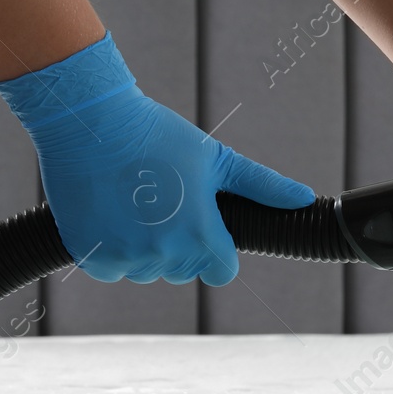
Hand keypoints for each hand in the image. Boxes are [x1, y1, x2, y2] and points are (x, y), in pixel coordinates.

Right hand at [0, 32, 314, 285]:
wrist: (88, 121)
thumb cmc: (157, 136)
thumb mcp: (217, 159)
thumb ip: (263, 186)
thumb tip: (304, 197)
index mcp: (202, 235)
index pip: (221, 272)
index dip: (216, 252)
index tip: (204, 229)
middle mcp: (165, 253)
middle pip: (184, 271)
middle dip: (180, 247)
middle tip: (164, 205)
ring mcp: (127, 256)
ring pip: (147, 271)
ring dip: (145, 250)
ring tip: (136, 206)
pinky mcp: (92, 255)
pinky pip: (112, 269)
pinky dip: (112, 251)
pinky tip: (112, 215)